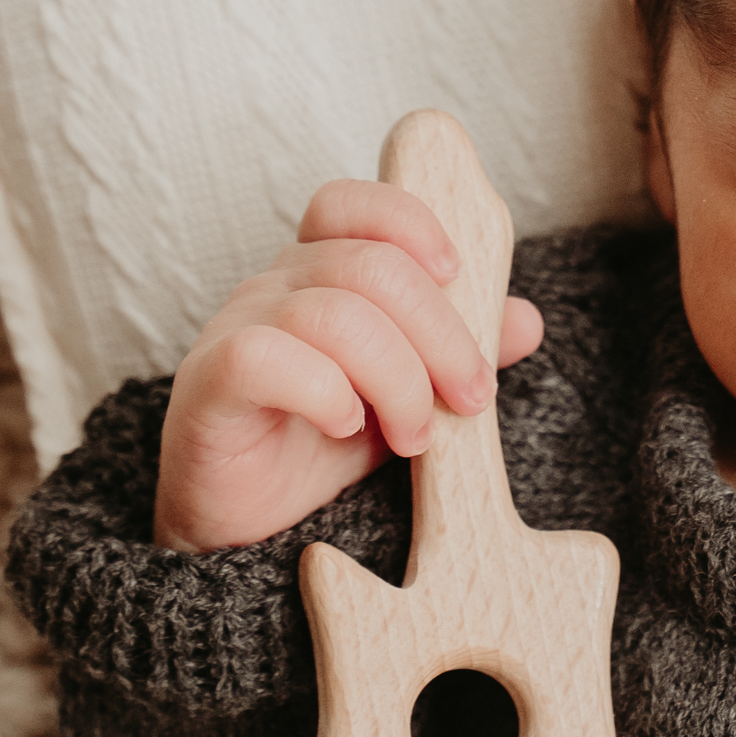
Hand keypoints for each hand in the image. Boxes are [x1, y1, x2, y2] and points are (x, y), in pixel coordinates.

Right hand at [153, 179, 543, 551]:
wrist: (240, 532)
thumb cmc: (314, 451)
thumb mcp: (405, 397)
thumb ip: (455, 355)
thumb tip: (526, 319)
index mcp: (316, 274)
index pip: (350, 204)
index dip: (408, 220)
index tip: (456, 273)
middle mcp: (272, 286)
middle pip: (370, 265)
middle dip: (440, 334)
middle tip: (468, 399)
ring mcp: (235, 329)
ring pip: (334, 313)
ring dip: (398, 379)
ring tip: (414, 436)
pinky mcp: (209, 383)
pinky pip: (266, 357)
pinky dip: (324, 392)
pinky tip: (344, 427)